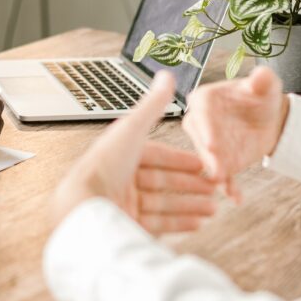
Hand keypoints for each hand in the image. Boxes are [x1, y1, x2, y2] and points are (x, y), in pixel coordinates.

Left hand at [51, 72, 218, 234]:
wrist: (85, 206)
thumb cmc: (105, 165)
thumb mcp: (133, 129)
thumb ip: (153, 105)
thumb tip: (167, 75)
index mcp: (121, 154)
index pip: (157, 156)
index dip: (182, 160)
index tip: (204, 165)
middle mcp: (121, 178)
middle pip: (163, 181)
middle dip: (191, 185)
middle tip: (215, 188)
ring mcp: (124, 203)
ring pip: (164, 204)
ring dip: (191, 205)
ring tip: (214, 209)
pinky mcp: (126, 224)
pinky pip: (158, 224)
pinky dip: (180, 223)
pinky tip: (198, 224)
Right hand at [183, 65, 289, 203]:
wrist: (268, 118)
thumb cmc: (262, 96)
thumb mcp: (266, 85)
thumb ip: (262, 80)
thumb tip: (261, 75)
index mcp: (205, 99)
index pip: (201, 111)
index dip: (206, 127)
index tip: (212, 142)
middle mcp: (199, 122)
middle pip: (200, 139)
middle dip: (208, 155)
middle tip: (216, 169)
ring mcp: (208, 144)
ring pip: (208, 160)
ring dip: (215, 172)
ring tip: (225, 184)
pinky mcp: (220, 162)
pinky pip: (222, 175)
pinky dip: (229, 186)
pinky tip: (236, 197)